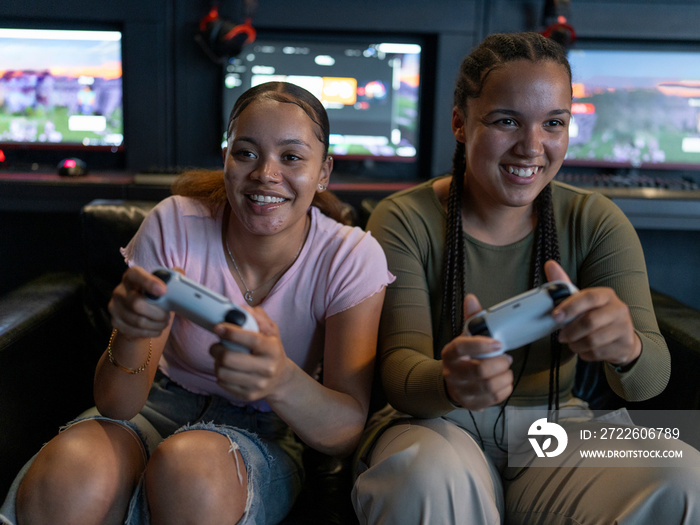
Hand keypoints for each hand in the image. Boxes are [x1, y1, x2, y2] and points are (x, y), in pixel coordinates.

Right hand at [107, 266, 171, 338]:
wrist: (136, 314)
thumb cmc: (151, 296)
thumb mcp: (159, 284)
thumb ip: (170, 276)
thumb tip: (179, 272)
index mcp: (131, 277)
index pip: (136, 275)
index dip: (149, 283)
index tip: (163, 291)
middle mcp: (120, 291)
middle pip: (137, 304)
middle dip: (158, 312)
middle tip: (167, 315)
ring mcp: (115, 307)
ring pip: (138, 321)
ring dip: (157, 324)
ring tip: (164, 322)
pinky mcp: (116, 322)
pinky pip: (136, 332)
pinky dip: (151, 332)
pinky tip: (156, 328)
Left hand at [210, 306, 292, 401]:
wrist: (280, 378)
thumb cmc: (271, 351)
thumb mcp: (271, 331)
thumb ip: (258, 317)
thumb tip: (242, 309)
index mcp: (273, 349)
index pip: (250, 339)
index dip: (231, 332)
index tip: (219, 327)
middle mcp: (267, 368)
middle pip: (229, 359)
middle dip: (217, 349)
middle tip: (216, 346)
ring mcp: (258, 384)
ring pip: (223, 372)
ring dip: (217, 363)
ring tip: (221, 358)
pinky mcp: (248, 395)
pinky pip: (223, 384)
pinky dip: (220, 375)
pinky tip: (227, 369)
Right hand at [442, 294, 513, 410]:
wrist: (452, 382)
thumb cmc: (464, 357)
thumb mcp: (465, 337)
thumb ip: (472, 319)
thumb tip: (472, 298)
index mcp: (450, 353)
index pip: (462, 347)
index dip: (482, 345)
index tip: (498, 343)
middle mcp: (452, 373)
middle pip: (480, 370)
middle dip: (500, 363)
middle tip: (506, 358)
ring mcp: (461, 390)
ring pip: (489, 386)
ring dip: (504, 376)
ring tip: (505, 369)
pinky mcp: (471, 404)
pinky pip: (494, 399)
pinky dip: (505, 389)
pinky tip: (504, 381)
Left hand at [545, 260, 640, 365]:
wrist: (622, 338)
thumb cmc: (596, 315)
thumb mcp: (582, 300)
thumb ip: (565, 285)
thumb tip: (549, 264)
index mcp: (606, 295)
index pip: (588, 297)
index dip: (570, 307)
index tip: (555, 317)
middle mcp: (618, 309)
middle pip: (590, 322)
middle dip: (570, 331)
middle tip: (561, 336)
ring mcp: (624, 328)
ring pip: (593, 340)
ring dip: (576, 344)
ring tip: (572, 343)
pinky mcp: (624, 345)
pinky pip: (598, 353)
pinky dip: (585, 354)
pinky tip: (584, 349)